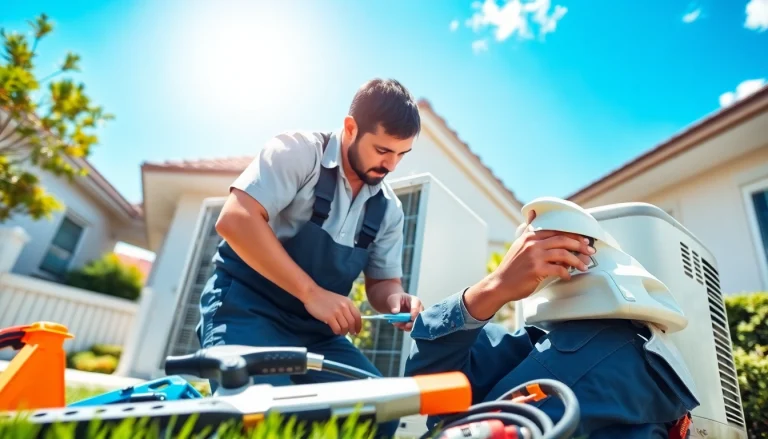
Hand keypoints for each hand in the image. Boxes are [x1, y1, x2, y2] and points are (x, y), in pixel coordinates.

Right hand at [304, 286, 361, 334]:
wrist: (312, 293)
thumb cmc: (324, 298)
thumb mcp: (339, 299)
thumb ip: (346, 308)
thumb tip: (352, 321)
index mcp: (348, 302)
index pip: (357, 316)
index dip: (358, 325)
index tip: (357, 331)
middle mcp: (344, 306)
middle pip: (352, 323)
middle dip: (352, 330)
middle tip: (350, 333)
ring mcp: (337, 312)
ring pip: (345, 327)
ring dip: (344, 332)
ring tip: (341, 332)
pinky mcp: (329, 317)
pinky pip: (337, 328)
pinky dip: (337, 332)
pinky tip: (335, 331)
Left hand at [385, 293, 423, 330]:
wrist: (393, 304)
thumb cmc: (395, 299)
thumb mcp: (394, 299)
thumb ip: (395, 305)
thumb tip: (395, 311)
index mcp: (415, 301)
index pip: (417, 308)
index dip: (414, 313)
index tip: (411, 318)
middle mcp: (418, 309)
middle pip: (419, 318)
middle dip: (412, 322)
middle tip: (406, 325)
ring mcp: (416, 317)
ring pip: (415, 324)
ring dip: (407, 326)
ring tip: (398, 324)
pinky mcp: (411, 322)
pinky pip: (410, 327)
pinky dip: (404, 327)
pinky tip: (398, 324)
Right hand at [464, 210, 595, 319]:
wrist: (500, 284)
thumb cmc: (512, 266)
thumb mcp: (518, 243)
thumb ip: (528, 230)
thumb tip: (533, 213)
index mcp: (530, 236)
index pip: (557, 231)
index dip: (573, 235)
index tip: (584, 240)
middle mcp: (532, 244)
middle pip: (563, 240)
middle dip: (580, 245)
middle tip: (590, 251)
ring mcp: (534, 256)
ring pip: (563, 254)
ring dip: (577, 260)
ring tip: (583, 266)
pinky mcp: (536, 270)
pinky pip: (558, 269)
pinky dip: (566, 273)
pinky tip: (568, 276)